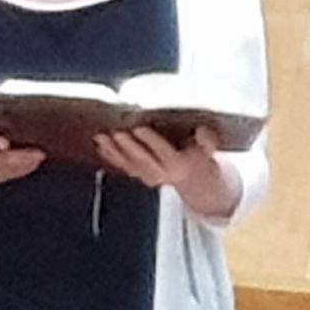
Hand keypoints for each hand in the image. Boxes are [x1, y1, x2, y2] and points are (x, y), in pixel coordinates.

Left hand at [94, 124, 214, 189]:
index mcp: (178, 165)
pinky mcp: (138, 174)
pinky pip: (122, 166)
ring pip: (128, 164)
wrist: (194, 181)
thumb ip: (208, 141)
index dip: (151, 140)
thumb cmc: (199, 158)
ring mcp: (147, 176)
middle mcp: (161, 173)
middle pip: (141, 159)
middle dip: (127, 146)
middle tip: (116, 132)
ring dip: (113, 151)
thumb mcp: (209, 150)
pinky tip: (100, 145)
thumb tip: (203, 131)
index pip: (163, 152)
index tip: (140, 128)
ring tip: (101, 137)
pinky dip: (110, 156)